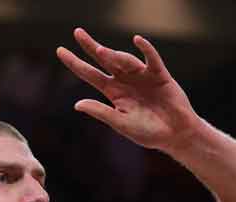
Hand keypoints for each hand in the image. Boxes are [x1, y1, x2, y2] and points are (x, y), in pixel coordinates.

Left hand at [56, 28, 201, 153]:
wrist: (176, 135)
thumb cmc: (149, 132)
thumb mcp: (122, 123)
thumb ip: (101, 112)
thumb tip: (77, 104)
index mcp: (113, 93)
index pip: (90, 75)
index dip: (75, 63)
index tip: (59, 51)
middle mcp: (125, 81)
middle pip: (105, 60)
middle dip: (91, 47)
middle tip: (77, 32)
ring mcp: (142, 76)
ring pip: (125, 60)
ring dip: (114, 55)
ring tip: (101, 52)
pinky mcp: (159, 74)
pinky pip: (151, 58)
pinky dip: (145, 49)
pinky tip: (137, 40)